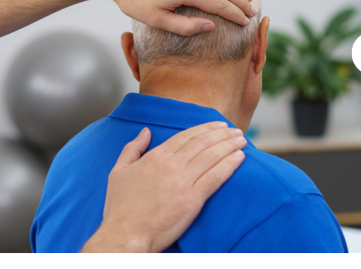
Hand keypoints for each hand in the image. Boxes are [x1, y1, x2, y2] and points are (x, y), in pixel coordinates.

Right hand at [80, 122, 246, 253]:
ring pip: (212, 156)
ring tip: (241, 139)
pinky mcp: (193, 200)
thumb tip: (145, 131)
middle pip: (202, 143)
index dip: (205, 128)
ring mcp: (183, 182)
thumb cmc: (121, 207)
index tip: (217, 125)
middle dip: (221, 134)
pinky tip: (239, 157)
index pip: (186, 136)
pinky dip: (230, 165)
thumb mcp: (118, 171)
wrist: (126, 234)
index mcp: (155, 157)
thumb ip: (132, 149)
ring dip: (229, 145)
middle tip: (235, 130)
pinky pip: (216, 177)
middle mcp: (171, 165)